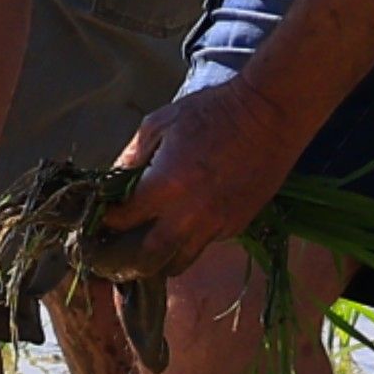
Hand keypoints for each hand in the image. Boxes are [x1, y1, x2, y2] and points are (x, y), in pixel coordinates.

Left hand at [86, 79, 293, 282]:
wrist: (271, 114)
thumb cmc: (213, 111)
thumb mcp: (161, 122)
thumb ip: (133, 154)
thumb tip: (116, 179)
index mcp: (165, 186)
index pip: (123, 220)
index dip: (107, 222)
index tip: (102, 217)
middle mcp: (189, 214)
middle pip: (148, 259)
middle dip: (128, 258)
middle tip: (120, 249)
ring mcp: (217, 224)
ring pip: (180, 262)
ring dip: (161, 258)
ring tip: (151, 246)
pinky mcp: (238, 224)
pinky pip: (206, 244)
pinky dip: (192, 239)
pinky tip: (188, 223)